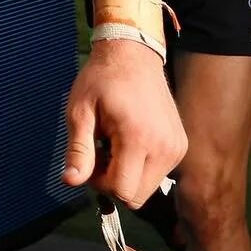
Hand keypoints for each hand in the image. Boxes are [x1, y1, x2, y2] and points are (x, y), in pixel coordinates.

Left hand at [62, 40, 186, 207]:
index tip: (89, 158)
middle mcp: (164, 148)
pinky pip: (159, 173)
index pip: (122, 190)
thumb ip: (78, 149)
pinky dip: (141, 166)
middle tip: (99, 151)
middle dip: (113, 182)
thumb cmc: (100, 79)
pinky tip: (128, 140)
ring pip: (149, 187)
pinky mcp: (181, 146)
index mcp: (138, 139)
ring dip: (127, 174)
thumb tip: (70, 181)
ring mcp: (177, 148)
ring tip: (112, 143)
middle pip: (137, 196)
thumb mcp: (79, 110)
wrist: (132, 54)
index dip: (99, 183)